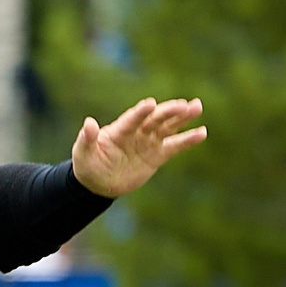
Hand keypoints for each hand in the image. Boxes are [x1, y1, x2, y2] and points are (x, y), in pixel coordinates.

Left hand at [72, 96, 205, 197]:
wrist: (99, 182)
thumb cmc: (88, 164)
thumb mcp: (83, 154)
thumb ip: (87, 138)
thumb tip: (89, 123)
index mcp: (119, 130)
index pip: (132, 119)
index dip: (141, 112)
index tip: (151, 104)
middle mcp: (137, 132)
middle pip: (155, 119)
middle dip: (169, 112)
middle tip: (184, 104)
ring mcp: (148, 142)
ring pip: (168, 127)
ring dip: (182, 118)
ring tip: (197, 106)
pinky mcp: (157, 155)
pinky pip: (175, 146)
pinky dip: (188, 140)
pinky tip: (202, 132)